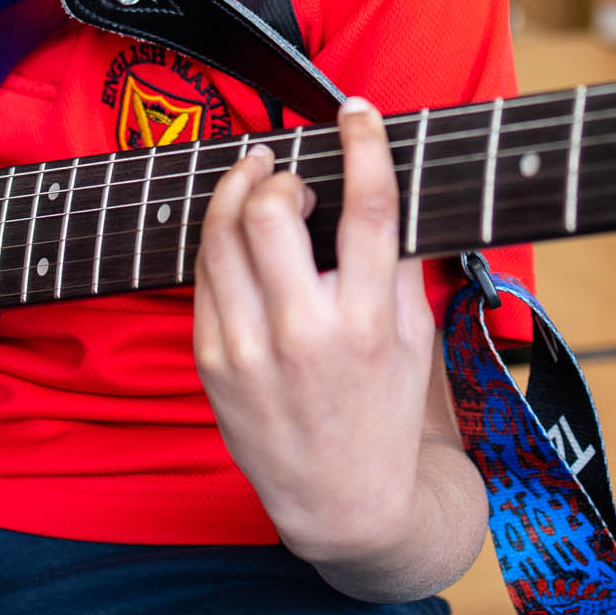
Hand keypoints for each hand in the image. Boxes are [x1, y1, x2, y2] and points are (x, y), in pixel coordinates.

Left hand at [194, 99, 482, 595]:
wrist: (341, 503)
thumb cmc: (382, 411)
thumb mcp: (413, 338)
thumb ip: (396, 263)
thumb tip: (381, 183)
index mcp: (369, 322)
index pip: (367, 209)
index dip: (363, 144)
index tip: (355, 111)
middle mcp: (306, 333)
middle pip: (273, 210)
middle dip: (279, 172)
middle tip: (290, 172)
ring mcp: (250, 350)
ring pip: (223, 233)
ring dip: (237, 188)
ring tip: (254, 177)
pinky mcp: (212, 362)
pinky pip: (203, 274)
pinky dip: (219, 239)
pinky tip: (235, 232)